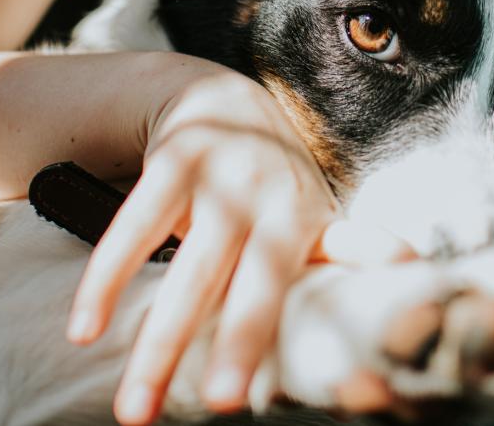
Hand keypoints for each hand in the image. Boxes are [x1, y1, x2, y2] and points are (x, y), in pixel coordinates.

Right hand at [65, 64, 410, 423]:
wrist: (217, 99)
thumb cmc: (272, 179)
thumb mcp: (312, 210)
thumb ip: (347, 246)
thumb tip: (409, 264)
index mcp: (308, 219)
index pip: (300, 285)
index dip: (293, 328)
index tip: (276, 384)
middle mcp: (269, 198)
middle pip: (249, 284)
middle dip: (235, 343)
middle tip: (222, 405)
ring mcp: (218, 178)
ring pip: (187, 268)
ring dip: (158, 339)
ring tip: (132, 409)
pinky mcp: (172, 164)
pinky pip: (134, 227)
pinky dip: (106, 279)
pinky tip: (84, 331)